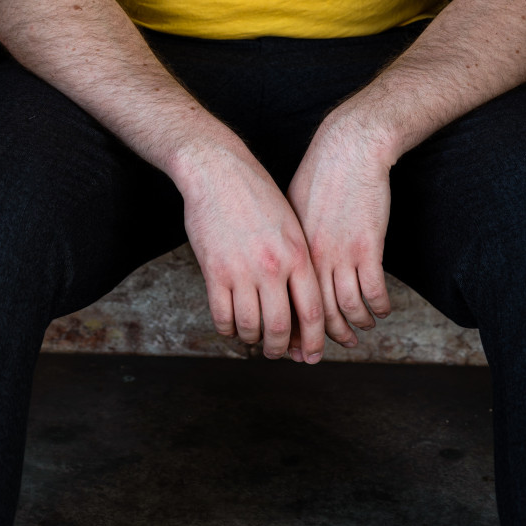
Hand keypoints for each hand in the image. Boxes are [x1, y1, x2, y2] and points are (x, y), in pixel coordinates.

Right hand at [180, 147, 324, 363]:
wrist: (218, 169)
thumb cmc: (256, 193)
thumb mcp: (291, 222)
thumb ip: (298, 260)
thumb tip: (303, 299)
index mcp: (297, 254)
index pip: (312, 312)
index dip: (312, 341)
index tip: (310, 355)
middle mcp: (272, 266)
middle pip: (280, 327)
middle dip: (280, 348)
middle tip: (278, 354)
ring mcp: (241, 270)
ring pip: (251, 326)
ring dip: (253, 341)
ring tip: (254, 339)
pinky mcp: (213, 270)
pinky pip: (222, 316)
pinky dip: (228, 329)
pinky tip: (232, 326)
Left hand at [287, 108, 391, 352]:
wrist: (349, 148)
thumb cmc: (320, 172)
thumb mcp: (291, 205)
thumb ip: (289, 237)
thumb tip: (284, 259)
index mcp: (293, 248)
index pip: (289, 301)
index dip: (294, 326)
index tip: (299, 341)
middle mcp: (314, 256)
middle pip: (316, 312)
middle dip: (323, 338)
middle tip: (332, 348)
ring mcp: (341, 252)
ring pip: (346, 306)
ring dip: (355, 326)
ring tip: (359, 332)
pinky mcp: (368, 246)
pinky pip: (373, 291)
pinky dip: (378, 307)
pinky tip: (381, 311)